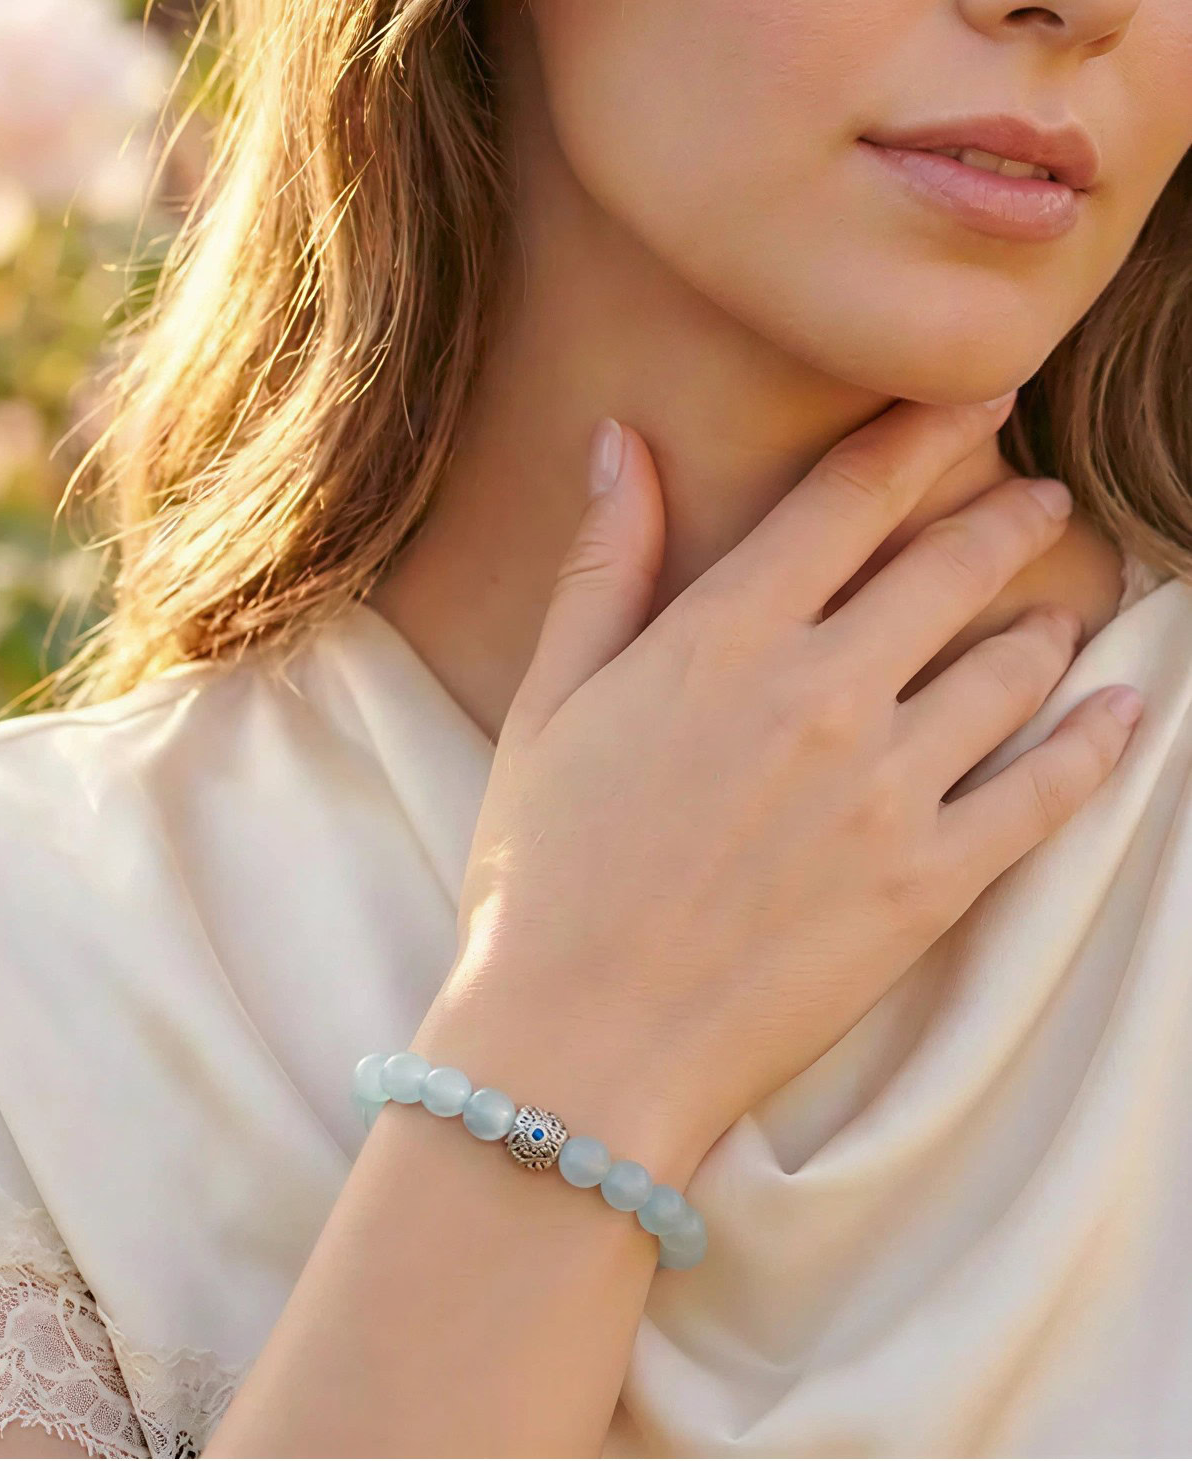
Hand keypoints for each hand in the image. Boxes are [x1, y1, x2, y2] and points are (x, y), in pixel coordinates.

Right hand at [436, 394, 1143, 1174]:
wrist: (581, 1042)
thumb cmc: (543, 875)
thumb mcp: (550, 706)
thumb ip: (603, 568)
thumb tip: (622, 443)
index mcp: (724, 637)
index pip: (850, 498)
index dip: (925, 434)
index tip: (977, 401)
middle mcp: (824, 691)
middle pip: (952, 568)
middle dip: (1009, 520)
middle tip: (1042, 500)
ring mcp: (890, 788)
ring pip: (1011, 670)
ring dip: (1045, 626)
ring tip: (1056, 616)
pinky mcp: (933, 883)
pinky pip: (1046, 792)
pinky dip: (1096, 744)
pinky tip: (1122, 713)